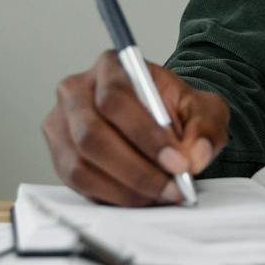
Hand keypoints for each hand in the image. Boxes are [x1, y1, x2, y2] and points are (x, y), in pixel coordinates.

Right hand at [42, 51, 229, 204]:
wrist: (161, 122)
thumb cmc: (175, 110)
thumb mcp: (203, 109)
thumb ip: (205, 127)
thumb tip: (194, 156)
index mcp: (110, 67)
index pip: (115, 98)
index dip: (145, 134)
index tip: (177, 162)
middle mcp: (76, 91)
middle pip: (91, 135)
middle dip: (136, 169)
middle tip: (171, 187)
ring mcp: (61, 125)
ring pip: (81, 164)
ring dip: (125, 188)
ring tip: (160, 194)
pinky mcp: (59, 155)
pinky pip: (77, 183)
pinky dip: (112, 196)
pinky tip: (140, 197)